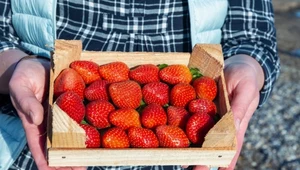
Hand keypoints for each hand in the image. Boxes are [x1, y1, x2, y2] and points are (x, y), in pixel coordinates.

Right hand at [9, 57, 85, 169]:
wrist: (38, 64)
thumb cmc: (24, 77)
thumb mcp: (20, 87)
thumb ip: (26, 103)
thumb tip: (37, 119)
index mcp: (35, 123)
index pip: (39, 147)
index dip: (46, 161)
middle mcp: (51, 122)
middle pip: (59, 144)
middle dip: (68, 159)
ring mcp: (63, 114)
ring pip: (72, 133)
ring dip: (81, 146)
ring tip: (92, 158)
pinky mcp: (74, 103)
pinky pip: (81, 114)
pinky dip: (90, 124)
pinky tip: (100, 132)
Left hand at [183, 54, 263, 169]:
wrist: (238, 66)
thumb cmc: (246, 78)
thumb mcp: (246, 90)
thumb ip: (239, 106)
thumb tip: (232, 123)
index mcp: (237, 123)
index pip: (232, 146)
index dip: (226, 161)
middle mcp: (222, 124)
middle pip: (214, 145)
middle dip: (204, 158)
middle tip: (192, 168)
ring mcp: (211, 117)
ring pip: (202, 135)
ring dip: (193, 147)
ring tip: (182, 161)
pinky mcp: (202, 107)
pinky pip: (193, 118)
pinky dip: (185, 127)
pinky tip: (173, 134)